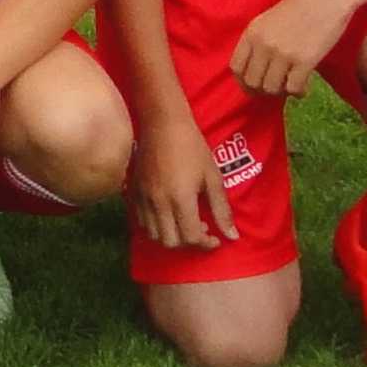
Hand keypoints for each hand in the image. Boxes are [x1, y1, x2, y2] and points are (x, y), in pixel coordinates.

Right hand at [132, 103, 237, 255]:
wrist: (162, 123)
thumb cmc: (193, 147)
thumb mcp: (213, 177)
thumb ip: (221, 210)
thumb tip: (233, 237)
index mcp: (181, 199)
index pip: (191, 237)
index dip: (206, 243)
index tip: (216, 237)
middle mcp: (159, 203)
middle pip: (170, 242)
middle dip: (188, 242)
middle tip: (201, 228)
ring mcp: (143, 198)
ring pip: (153, 234)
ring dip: (171, 236)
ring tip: (183, 221)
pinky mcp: (133, 191)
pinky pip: (141, 221)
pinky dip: (155, 226)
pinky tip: (167, 213)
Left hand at [231, 0, 361, 103]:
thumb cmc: (300, 6)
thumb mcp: (268, 20)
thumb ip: (259, 42)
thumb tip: (255, 72)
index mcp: (252, 32)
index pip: (236, 67)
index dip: (244, 82)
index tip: (254, 87)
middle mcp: (263, 44)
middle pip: (252, 82)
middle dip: (263, 91)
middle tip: (277, 88)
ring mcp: (283, 52)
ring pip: (271, 89)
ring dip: (281, 92)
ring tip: (291, 85)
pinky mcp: (304, 60)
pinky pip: (293, 88)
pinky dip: (298, 92)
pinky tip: (305, 86)